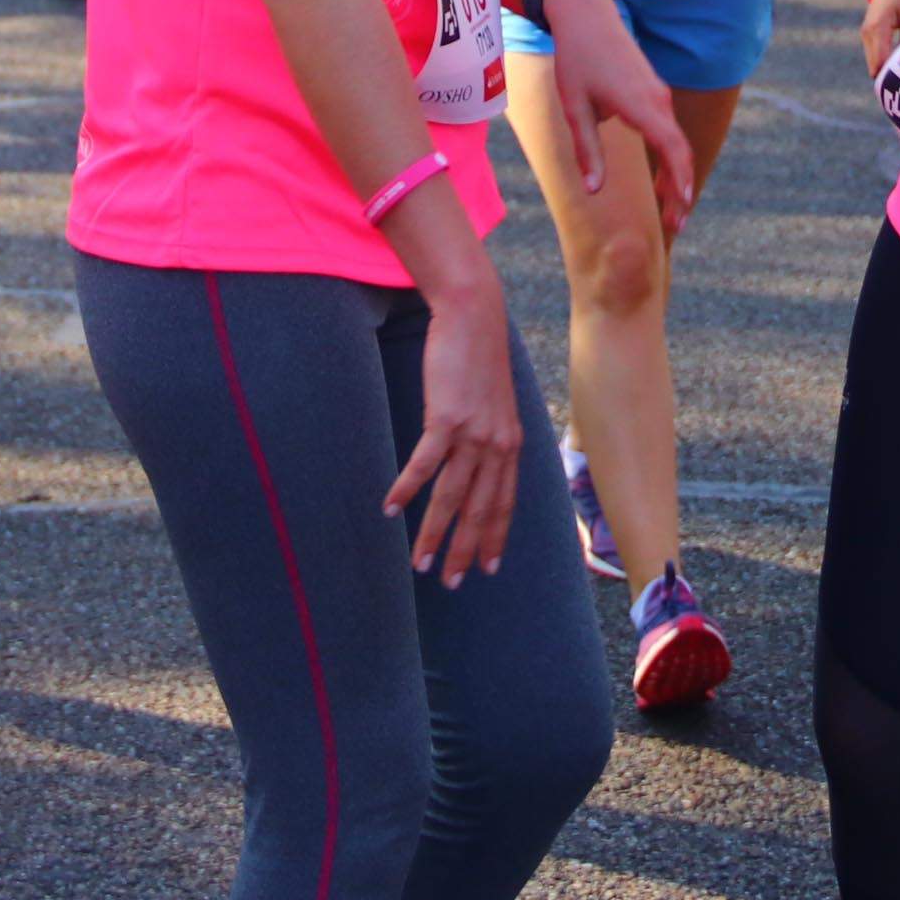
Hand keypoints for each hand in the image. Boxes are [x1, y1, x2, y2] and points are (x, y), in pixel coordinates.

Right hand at [380, 276, 520, 586]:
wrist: (475, 316)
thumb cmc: (479, 358)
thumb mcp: (496, 402)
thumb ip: (492, 434)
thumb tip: (482, 458)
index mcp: (510, 445)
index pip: (504, 503)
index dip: (494, 537)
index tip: (487, 567)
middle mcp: (497, 445)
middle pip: (479, 510)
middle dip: (465, 550)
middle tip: (451, 583)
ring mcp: (473, 434)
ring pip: (451, 497)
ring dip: (434, 534)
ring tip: (420, 562)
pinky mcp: (447, 419)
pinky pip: (423, 465)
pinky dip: (406, 489)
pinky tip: (390, 508)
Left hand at [544, 0, 692, 235]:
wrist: (587, 17)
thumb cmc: (577, 61)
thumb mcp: (575, 108)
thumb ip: (587, 150)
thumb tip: (594, 191)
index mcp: (641, 105)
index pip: (672, 149)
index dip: (679, 182)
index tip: (681, 210)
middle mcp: (657, 100)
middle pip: (679, 151)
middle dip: (680, 191)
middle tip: (675, 226)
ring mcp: (658, 95)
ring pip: (675, 142)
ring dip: (675, 176)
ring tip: (669, 211)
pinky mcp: (653, 93)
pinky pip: (668, 131)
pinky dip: (670, 158)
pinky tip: (663, 180)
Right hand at [861, 0, 899, 79]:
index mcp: (877, 26)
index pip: (880, 61)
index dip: (893, 77)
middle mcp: (867, 33)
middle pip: (876, 66)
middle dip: (892, 76)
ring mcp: (865, 35)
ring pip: (875, 63)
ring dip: (890, 70)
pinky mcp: (869, 36)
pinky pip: (877, 56)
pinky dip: (888, 63)